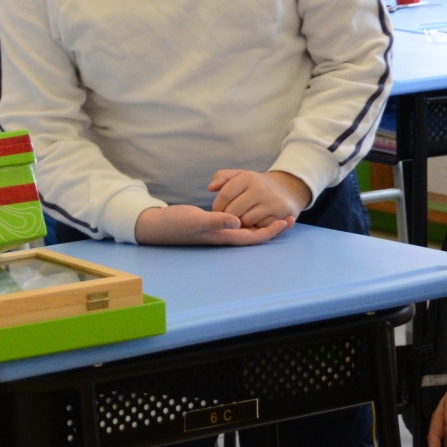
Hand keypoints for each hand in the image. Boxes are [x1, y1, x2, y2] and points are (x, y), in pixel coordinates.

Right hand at [134, 203, 292, 247]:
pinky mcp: (212, 225)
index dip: (272, 231)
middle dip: (273, 227)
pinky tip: (250, 210)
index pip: (254, 237)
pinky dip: (248, 217)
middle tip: (290, 217)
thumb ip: (216, 221)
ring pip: (247, 230)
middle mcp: (224, 236)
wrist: (157, 225)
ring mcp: (218, 231)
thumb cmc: (175, 223)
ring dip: (263, 223)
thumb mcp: (195, 220)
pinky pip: (236, 223)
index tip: (287, 221)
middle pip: (255, 235)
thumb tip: (238, 222)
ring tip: (276, 213)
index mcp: (223, 236)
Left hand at [208, 169, 309, 227]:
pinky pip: (260, 226)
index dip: (218, 206)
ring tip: (244, 217)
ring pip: (245, 221)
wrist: (289, 188)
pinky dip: (256, 225)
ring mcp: (271, 200)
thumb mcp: (240, 175)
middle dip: (228, 216)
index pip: (225, 195)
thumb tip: (210, 188)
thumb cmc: (256, 184)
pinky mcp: (281, 212)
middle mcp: (260, 188)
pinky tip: (258, 220)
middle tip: (231, 217)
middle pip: (233, 211)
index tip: (218, 210)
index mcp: (247, 177)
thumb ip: (222, 177)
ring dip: (242, 222)